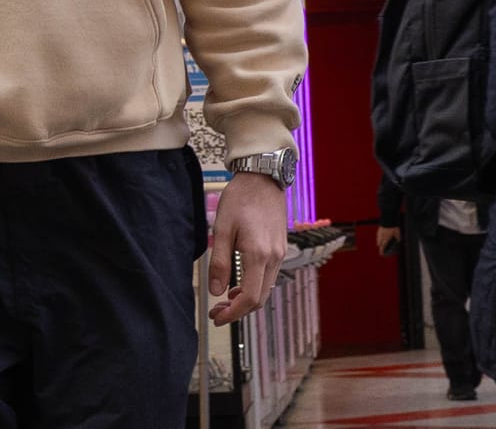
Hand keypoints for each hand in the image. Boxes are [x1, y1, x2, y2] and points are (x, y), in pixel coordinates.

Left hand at [207, 171, 287, 325]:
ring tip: (225, 298)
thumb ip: (219, 262)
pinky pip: (268, 276)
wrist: (262, 178)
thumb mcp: (222, 228)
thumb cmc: (240, 199)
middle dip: (238, 310)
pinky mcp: (280, 248)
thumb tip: (215, 291)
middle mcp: (274, 257)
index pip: (250, 298)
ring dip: (246, 299)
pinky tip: (239, 282)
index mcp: (258, 254)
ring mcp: (280, 253)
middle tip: (217, 311)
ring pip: (265, 288)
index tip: (217, 317)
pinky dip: (254, 286)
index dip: (233, 313)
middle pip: (259, 299)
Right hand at [377, 225, 401, 255]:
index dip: (382, 251)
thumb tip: (398, 241)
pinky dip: (379, 236)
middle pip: (379, 244)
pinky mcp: (379, 229)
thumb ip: (397, 238)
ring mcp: (379, 232)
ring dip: (379, 241)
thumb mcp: (397, 233)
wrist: (389, 218)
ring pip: (378, 239)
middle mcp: (381, 236)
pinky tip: (382, 235)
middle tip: (382, 248)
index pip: (382, 247)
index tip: (381, 254)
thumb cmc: (393, 226)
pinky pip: (378, 234)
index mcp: (386, 239)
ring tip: (382, 242)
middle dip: (380, 246)